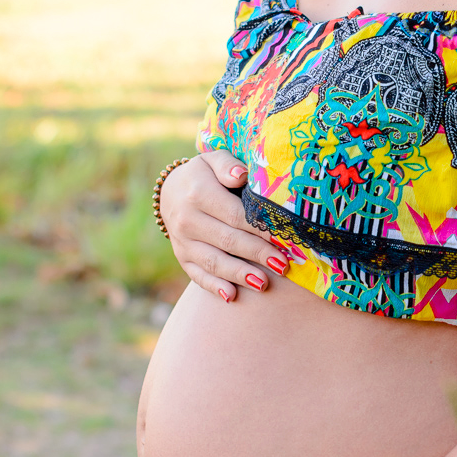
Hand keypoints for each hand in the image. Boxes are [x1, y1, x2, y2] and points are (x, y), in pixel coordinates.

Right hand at [158, 150, 289, 301]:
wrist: (172, 191)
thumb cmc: (205, 175)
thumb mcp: (213, 160)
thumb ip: (228, 165)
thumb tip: (241, 176)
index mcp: (198, 194)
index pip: (236, 215)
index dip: (261, 229)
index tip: (284, 238)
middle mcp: (187, 220)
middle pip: (228, 241)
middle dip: (257, 254)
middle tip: (283, 264)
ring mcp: (182, 242)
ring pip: (213, 262)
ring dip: (240, 274)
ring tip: (264, 284)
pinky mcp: (182, 258)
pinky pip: (197, 276)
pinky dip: (214, 287)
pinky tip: (232, 296)